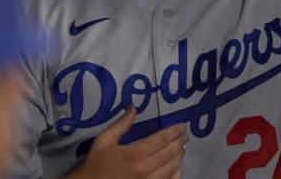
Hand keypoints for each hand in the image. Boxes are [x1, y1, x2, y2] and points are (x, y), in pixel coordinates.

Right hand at [67, 106, 186, 178]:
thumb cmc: (96, 163)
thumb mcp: (104, 140)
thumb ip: (121, 124)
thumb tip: (133, 107)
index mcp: (134, 154)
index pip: (161, 140)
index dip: (174, 132)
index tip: (182, 126)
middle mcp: (145, 169)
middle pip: (170, 154)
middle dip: (179, 143)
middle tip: (185, 136)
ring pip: (172, 168)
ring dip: (179, 157)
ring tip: (181, 148)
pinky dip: (176, 174)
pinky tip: (178, 167)